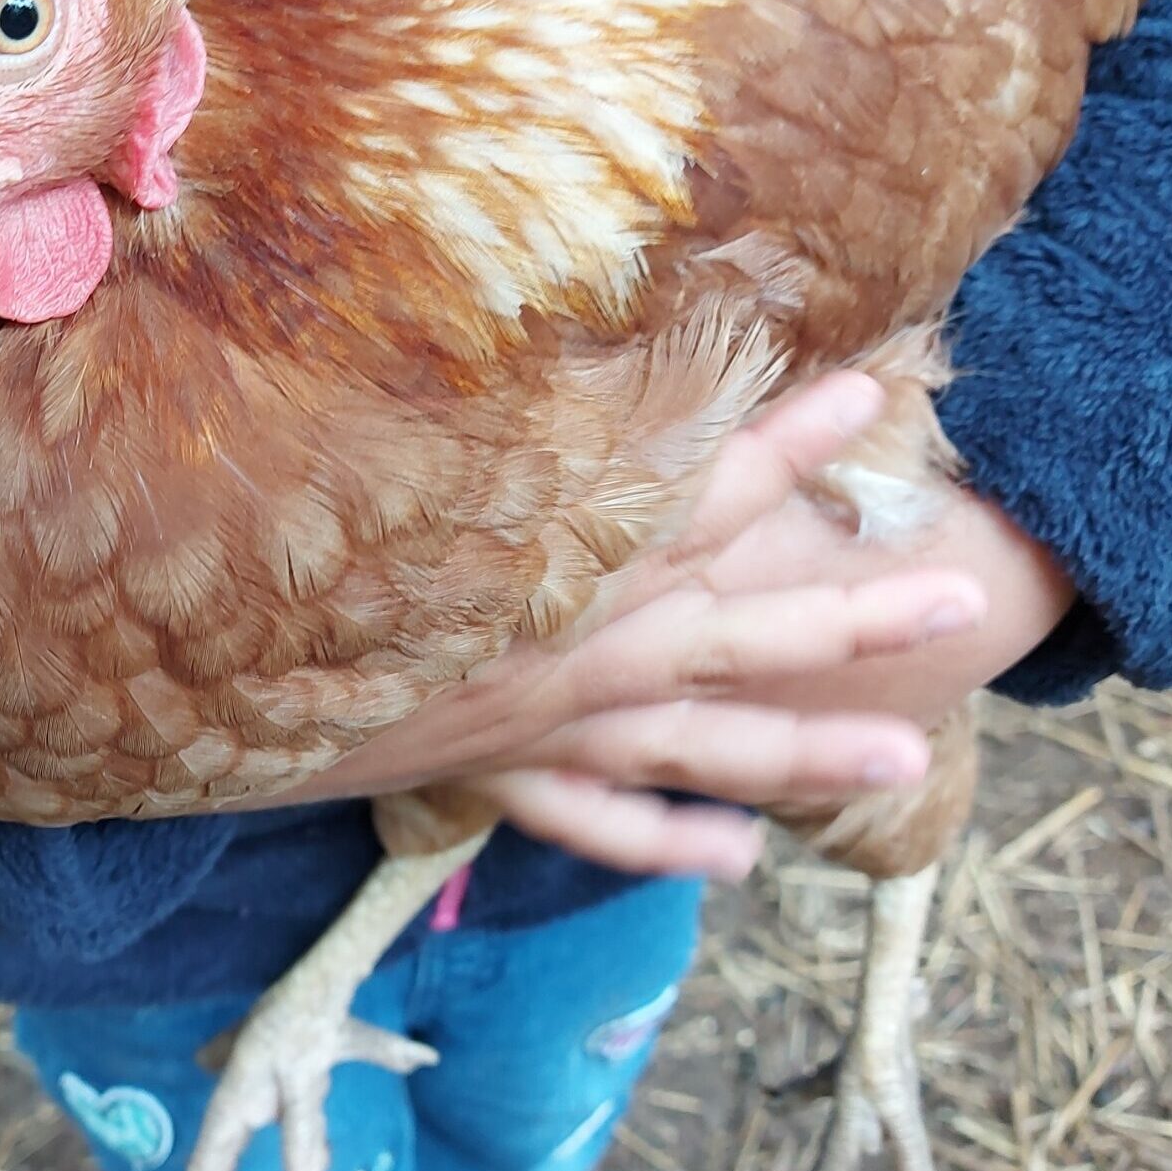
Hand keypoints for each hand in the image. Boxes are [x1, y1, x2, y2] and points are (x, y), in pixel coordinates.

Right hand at [286, 373, 1071, 880]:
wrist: (215, 662)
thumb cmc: (292, 540)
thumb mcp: (381, 454)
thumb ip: (460, 400)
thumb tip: (504, 311)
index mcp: (558, 552)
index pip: (702, 482)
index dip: (792, 436)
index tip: (879, 390)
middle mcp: (575, 641)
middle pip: (741, 623)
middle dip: (853, 609)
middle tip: (956, 598)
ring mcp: (544, 720)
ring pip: (700, 742)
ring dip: (803, 750)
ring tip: (907, 754)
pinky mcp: (498, 769)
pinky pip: (597, 820)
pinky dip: (666, 838)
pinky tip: (737, 858)